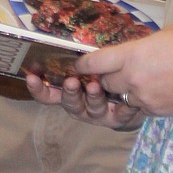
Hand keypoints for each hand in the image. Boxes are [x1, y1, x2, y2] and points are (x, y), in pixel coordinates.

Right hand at [25, 67, 143, 127]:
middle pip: (68, 103)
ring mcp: (97, 114)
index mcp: (71, 90)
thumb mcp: (98, 60)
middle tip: (71, 81)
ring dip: (92, 98)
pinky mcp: (117, 120)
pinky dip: (120, 110)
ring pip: (90, 110)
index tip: (31, 77)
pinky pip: (117, 117)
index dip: (39, 88)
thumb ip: (85, 59)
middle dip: (69, 92)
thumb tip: (73, 53)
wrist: (140, 84)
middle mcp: (80, 105)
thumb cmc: (112, 70)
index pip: (49, 92)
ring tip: (95, 86)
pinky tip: (124, 103)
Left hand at [72, 26, 172, 116]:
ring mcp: (142, 98)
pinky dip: (143, 100)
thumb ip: (144, 44)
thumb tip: (137, 50)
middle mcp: (132, 78)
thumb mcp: (166, 34)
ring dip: (126, 90)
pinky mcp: (154, 111)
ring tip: (142, 81)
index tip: (81, 66)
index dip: (84, 65)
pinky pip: (140, 107)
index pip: (95, 62)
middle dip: (107, 77)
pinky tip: (157, 91)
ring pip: (122, 97)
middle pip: (105, 83)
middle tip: (117, 71)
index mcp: (132, 55)